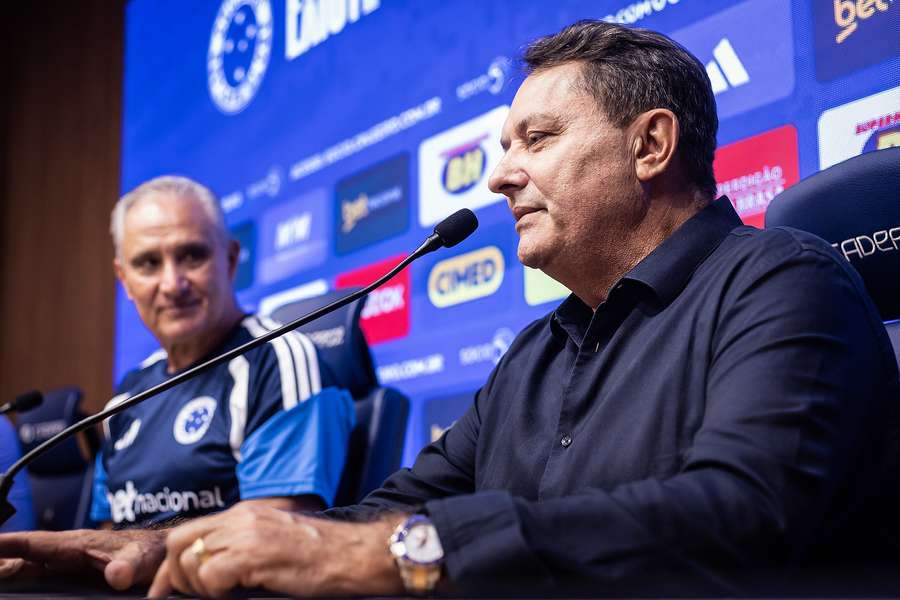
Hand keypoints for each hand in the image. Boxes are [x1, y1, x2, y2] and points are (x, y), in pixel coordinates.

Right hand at [0, 528, 165, 589]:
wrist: (160, 554)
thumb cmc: (150, 552)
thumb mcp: (141, 559)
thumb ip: (128, 566)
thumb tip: (116, 576)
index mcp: (77, 544)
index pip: (35, 543)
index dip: (8, 544)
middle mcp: (66, 552)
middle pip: (23, 557)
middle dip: (1, 559)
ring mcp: (66, 563)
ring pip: (27, 567)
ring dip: (7, 568)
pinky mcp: (70, 574)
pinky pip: (38, 575)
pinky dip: (20, 576)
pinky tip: (10, 583)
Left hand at [148, 502, 404, 598]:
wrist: (354, 554)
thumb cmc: (322, 556)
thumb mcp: (275, 541)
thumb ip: (244, 546)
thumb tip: (211, 570)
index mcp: (245, 514)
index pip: (189, 533)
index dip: (170, 566)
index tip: (163, 591)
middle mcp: (242, 518)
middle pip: (181, 543)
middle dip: (174, 576)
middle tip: (182, 598)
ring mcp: (248, 534)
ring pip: (191, 560)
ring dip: (196, 586)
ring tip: (219, 596)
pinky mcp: (255, 554)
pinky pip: (211, 574)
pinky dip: (213, 591)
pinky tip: (234, 594)